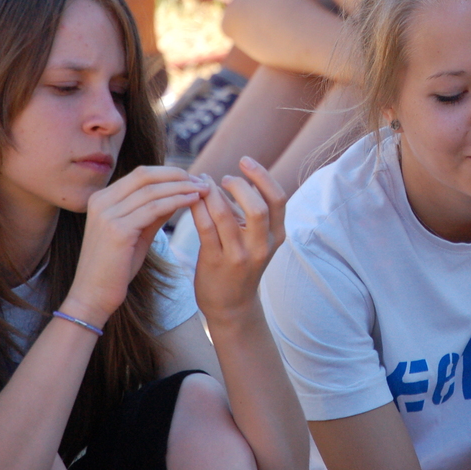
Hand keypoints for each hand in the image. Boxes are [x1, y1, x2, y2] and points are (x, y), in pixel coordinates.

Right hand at [64, 166, 207, 326]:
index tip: (192, 178)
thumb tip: (179, 193)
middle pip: (145, 175)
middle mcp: (101, 201)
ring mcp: (107, 215)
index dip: (169, 173)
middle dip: (177, 175)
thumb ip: (153, 212)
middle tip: (202, 181)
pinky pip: (154, 208)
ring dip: (182, 187)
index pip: (141, 174)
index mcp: (102, 198)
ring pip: (152, 191)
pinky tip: (194, 201)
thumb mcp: (137, 232)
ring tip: (204, 190)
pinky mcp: (117, 230)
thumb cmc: (116, 267)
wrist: (93, 296)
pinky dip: (177, 201)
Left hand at [190, 157, 287, 325]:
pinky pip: (206, 228)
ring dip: (212, 194)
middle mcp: (262, 246)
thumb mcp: (255, 240)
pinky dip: (198, 207)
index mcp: (276, 236)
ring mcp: (239, 257)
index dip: (262, 176)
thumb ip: (246, 212)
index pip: (278, 199)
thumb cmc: (241, 266)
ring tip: (204, 183)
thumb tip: (225, 180)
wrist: (232, 307)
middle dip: (239, 185)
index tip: (245, 162)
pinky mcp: (216, 263)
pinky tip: (192, 199)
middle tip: (224, 177)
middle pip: (258, 207)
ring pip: (226, 216)